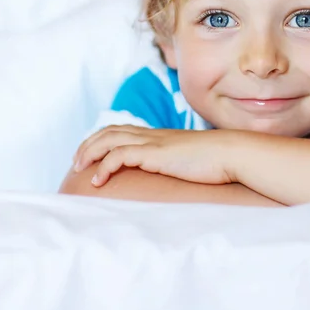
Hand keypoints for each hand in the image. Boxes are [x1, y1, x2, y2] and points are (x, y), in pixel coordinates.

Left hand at [72, 125, 238, 186]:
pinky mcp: (155, 154)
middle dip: (88, 144)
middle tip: (76, 162)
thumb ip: (179, 162)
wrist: (232, 153)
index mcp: (160, 137)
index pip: (123, 129)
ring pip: (110, 138)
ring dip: (90, 152)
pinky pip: (121, 155)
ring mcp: (154, 143)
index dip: (103, 139)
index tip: (91, 155)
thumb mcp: (192, 160)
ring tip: (79, 168)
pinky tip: (99, 181)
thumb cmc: (217, 160)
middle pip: (110, 130)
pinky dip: (104, 166)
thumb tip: (177, 173)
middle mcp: (153, 135)